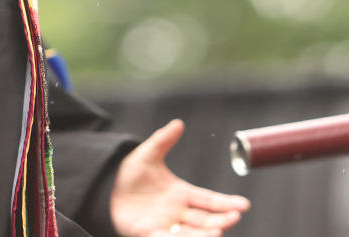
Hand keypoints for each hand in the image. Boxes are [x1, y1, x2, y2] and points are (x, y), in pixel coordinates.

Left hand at [109, 119, 250, 236]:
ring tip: (216, 233)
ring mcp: (166, 225)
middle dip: (221, 220)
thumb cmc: (128, 176)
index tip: (243, 206)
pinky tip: (186, 236)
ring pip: (191, 233)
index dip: (226, 203)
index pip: (209, 200)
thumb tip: (178, 123)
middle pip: (206, 219)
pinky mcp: (150, 234)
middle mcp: (178, 212)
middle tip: (233, 218)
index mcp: (181, 194)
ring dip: (203, 234)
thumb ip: (162, 141)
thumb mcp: (145, 156)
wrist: (104, 191)